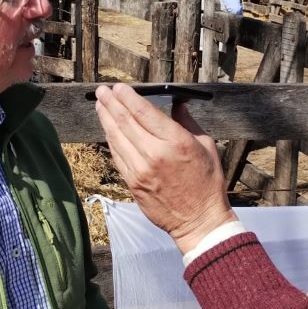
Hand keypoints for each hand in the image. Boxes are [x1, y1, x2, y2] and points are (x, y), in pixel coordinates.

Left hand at [94, 83, 236, 254]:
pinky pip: (117, 156)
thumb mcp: (206, 146)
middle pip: (125, 122)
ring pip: (116, 138)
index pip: (144, 112)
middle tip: (102, 91)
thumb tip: (176, 103)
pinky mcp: (133, 183)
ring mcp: (140, 170)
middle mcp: (155, 154)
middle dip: (111, 103)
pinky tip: (108, 130)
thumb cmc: (207, 183)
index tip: (118, 87)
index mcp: (176, 142)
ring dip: (106, 119)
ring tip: (100, 105)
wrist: (199, 221)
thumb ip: (188, 122)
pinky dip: (110, 140)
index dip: (127, 97)